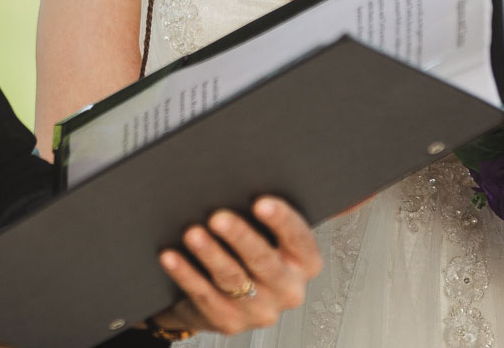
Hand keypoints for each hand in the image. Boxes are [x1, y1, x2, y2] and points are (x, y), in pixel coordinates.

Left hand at [151, 196, 324, 338]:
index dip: (281, 220)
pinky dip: (186, 274)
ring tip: (192, 233)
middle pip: (264, 261)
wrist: (225, 293)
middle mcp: (288, 289)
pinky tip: (171, 257)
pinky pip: (205, 296)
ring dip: (210, 254)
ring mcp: (260, 310)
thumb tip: (331, 182)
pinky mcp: (230, 322)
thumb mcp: (271, 233)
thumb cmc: (250, 249)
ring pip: (233, 279)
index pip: (299, 239)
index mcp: (304, 263)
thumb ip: (281, 212)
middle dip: (240, 237)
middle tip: (218, 217)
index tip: (261, 202)